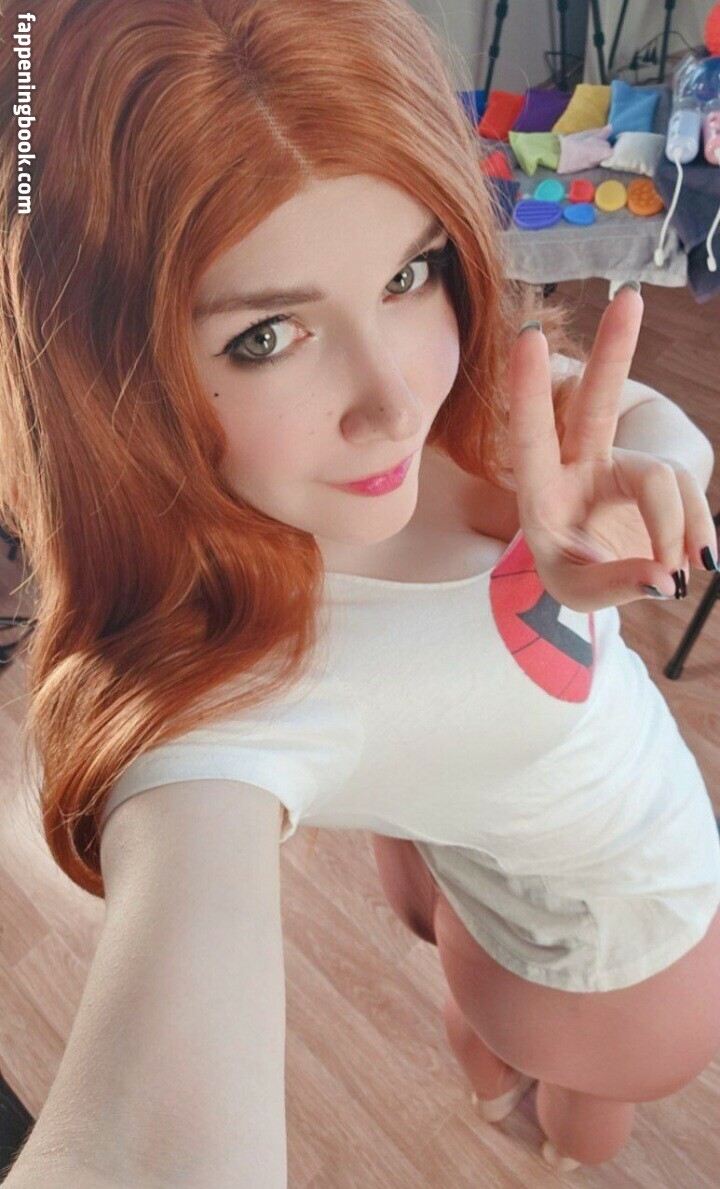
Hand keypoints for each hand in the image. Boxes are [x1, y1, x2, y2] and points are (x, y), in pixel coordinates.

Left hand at [505, 287, 716, 611]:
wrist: (601, 573)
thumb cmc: (574, 576)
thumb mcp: (579, 592)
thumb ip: (615, 585)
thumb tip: (665, 577)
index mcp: (540, 493)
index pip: (530, 436)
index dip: (531, 389)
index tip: (532, 336)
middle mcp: (578, 467)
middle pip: (596, 403)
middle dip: (614, 352)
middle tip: (630, 298)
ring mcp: (622, 467)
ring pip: (663, 480)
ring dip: (680, 528)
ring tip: (691, 571)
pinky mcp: (658, 476)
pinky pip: (688, 496)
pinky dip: (699, 534)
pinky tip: (701, 561)